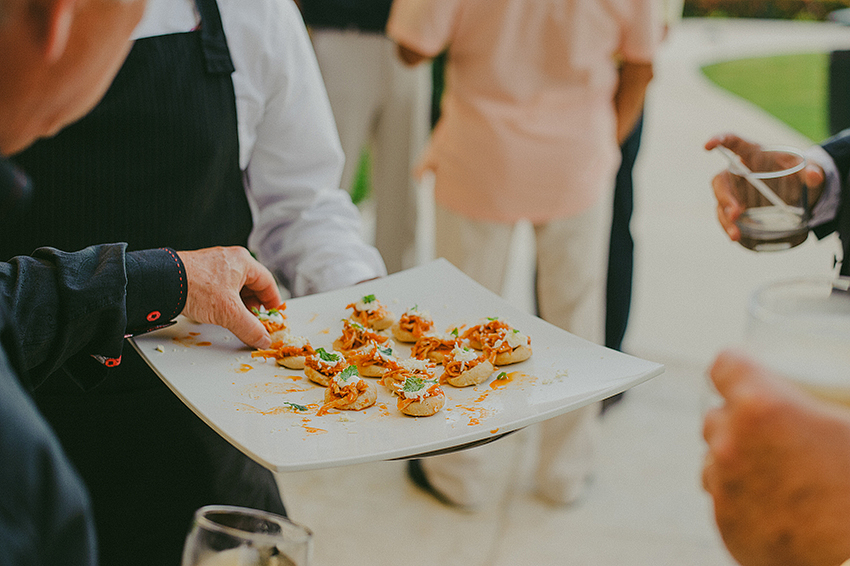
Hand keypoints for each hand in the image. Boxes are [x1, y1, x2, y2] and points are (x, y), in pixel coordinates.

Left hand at [177, 247, 281, 348]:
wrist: (162, 283)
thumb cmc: (196, 287)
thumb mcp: (229, 312)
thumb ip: (250, 328)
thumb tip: (263, 338)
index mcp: (243, 261)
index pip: (267, 282)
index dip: (273, 302)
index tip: (274, 316)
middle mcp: (230, 260)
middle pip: (252, 285)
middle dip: (255, 306)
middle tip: (255, 322)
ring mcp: (214, 265)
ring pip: (235, 288)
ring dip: (239, 305)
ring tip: (237, 320)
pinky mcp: (200, 273)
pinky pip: (221, 288)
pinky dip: (225, 302)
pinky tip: (220, 313)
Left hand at [702, 350, 849, 565]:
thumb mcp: (844, 426)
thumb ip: (808, 404)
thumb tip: (801, 401)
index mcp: (762, 405)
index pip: (725, 365)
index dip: (739, 371)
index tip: (745, 377)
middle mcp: (731, 442)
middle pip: (716, 415)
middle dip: (741, 423)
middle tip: (778, 439)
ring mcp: (724, 485)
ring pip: (714, 459)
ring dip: (736, 462)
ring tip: (781, 476)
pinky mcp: (726, 523)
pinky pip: (722, 497)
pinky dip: (741, 498)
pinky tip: (777, 507)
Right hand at [704, 134, 824, 240]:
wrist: (801, 192)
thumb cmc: (799, 172)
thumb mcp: (808, 167)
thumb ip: (812, 170)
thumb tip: (814, 176)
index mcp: (752, 153)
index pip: (732, 142)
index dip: (718, 141)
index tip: (707, 147)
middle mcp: (738, 173)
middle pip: (721, 181)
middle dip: (725, 197)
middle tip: (736, 213)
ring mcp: (737, 193)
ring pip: (720, 204)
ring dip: (725, 219)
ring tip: (736, 235)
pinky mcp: (738, 210)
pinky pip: (727, 219)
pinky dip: (730, 228)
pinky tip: (737, 238)